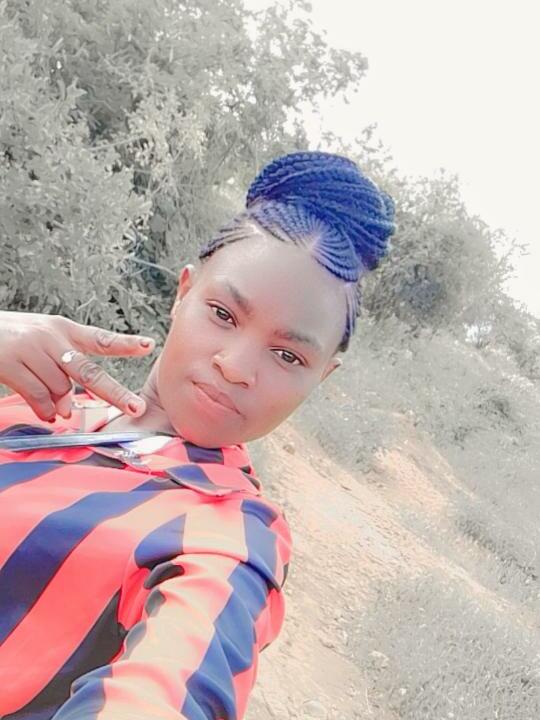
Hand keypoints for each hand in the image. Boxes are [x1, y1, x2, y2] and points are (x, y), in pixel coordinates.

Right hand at [0, 311, 155, 421]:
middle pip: (89, 372)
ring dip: (59, 404)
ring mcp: (31, 350)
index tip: (149, 345)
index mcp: (64, 329)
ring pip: (60, 389)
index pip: (101, 338)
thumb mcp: (41, 343)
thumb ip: (59, 373)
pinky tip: (45, 414)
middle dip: (115, 392)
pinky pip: (37, 396)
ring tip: (54, 409)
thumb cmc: (11, 338)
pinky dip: (43, 410)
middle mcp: (51, 337)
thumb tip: (66, 409)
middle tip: (136, 407)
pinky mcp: (10, 363)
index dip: (126, 343)